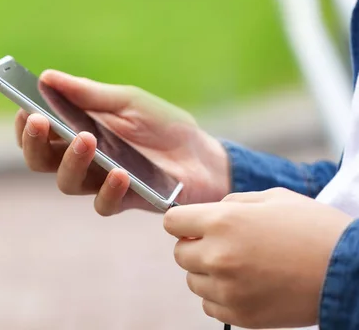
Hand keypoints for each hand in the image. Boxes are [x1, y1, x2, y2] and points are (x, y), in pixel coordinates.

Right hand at [15, 70, 229, 214]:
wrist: (201, 154)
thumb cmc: (161, 124)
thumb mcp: (127, 100)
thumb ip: (88, 94)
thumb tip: (47, 77)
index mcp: (76, 132)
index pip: (38, 134)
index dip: (26, 125)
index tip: (25, 108)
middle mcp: (82, 160)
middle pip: (41, 161)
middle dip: (35, 143)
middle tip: (41, 121)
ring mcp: (100, 181)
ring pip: (66, 182)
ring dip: (71, 160)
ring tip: (86, 139)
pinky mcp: (124, 200)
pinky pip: (104, 203)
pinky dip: (108, 190)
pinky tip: (120, 172)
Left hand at [163, 188, 352, 328]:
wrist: (350, 272)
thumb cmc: (313, 228)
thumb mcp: (271, 198)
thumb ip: (230, 203)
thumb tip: (206, 213)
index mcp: (222, 222)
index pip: (171, 222)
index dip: (182, 222)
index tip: (193, 225)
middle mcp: (218, 256)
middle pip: (179, 254)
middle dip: (195, 246)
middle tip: (223, 244)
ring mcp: (228, 290)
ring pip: (192, 281)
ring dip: (207, 272)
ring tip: (240, 265)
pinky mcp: (240, 315)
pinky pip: (209, 306)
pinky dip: (220, 296)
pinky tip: (244, 285)